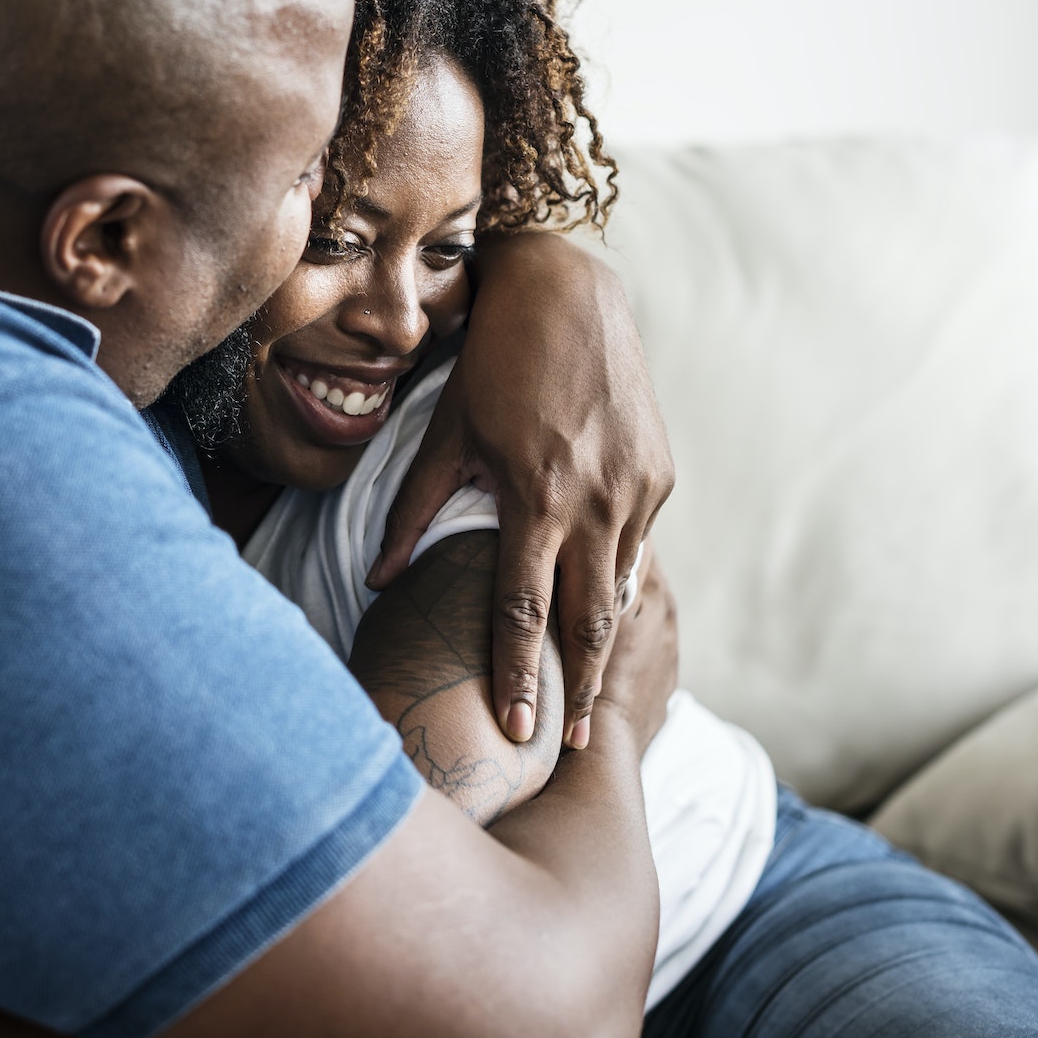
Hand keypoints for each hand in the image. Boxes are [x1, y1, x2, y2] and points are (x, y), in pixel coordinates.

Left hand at [371, 231, 673, 751]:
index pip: (523, 609)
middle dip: (578, 689)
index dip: (516, 676)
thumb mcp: (444, 432)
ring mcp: (638, 487)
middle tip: (569, 747)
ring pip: (620, 588)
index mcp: (536, 495)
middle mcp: (596, 500)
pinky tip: (601, 613)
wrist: (568, 290)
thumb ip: (415, 509)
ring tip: (587, 700)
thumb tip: (378, 580)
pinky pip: (637, 545)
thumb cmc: (491, 360)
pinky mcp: (659, 472)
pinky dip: (616, 582)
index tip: (517, 732)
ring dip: (602, 647)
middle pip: (588, 621)